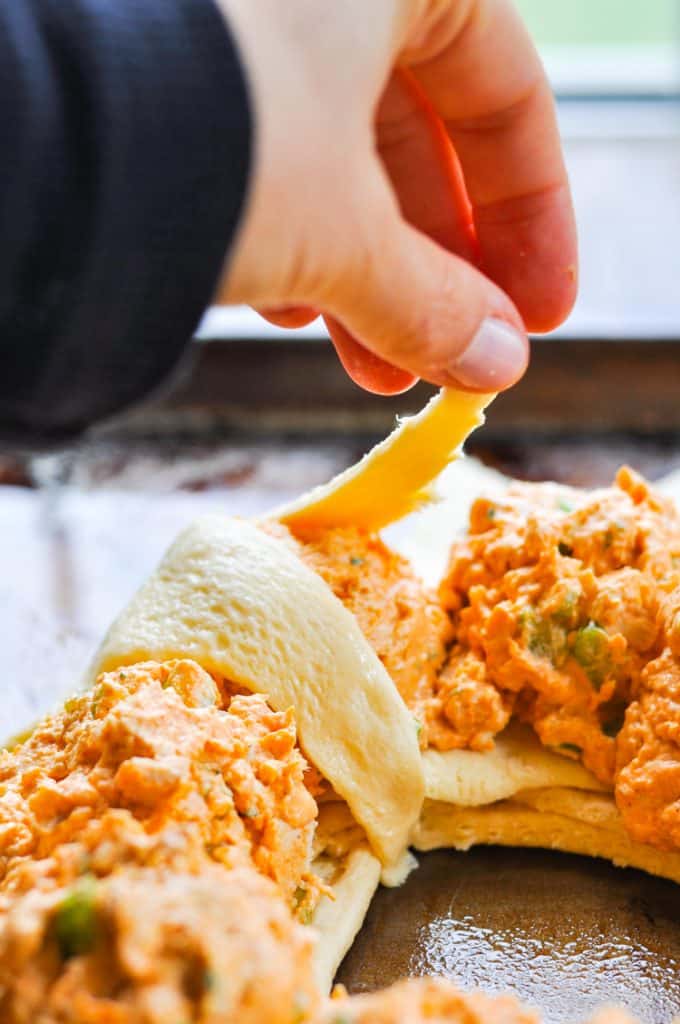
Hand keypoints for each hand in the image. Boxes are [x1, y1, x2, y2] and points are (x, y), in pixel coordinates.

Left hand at [215, 0, 576, 394]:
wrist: (10, 143)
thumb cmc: (206, 145)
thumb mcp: (340, 234)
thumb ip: (428, 301)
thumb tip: (494, 361)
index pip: (505, 88)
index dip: (534, 217)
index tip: (538, 314)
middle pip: (417, 130)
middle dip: (435, 265)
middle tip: (449, 355)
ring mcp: (241, 22)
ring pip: (334, 149)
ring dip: (360, 268)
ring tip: (371, 360)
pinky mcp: (181, 74)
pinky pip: (260, 147)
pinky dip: (285, 231)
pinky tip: (284, 308)